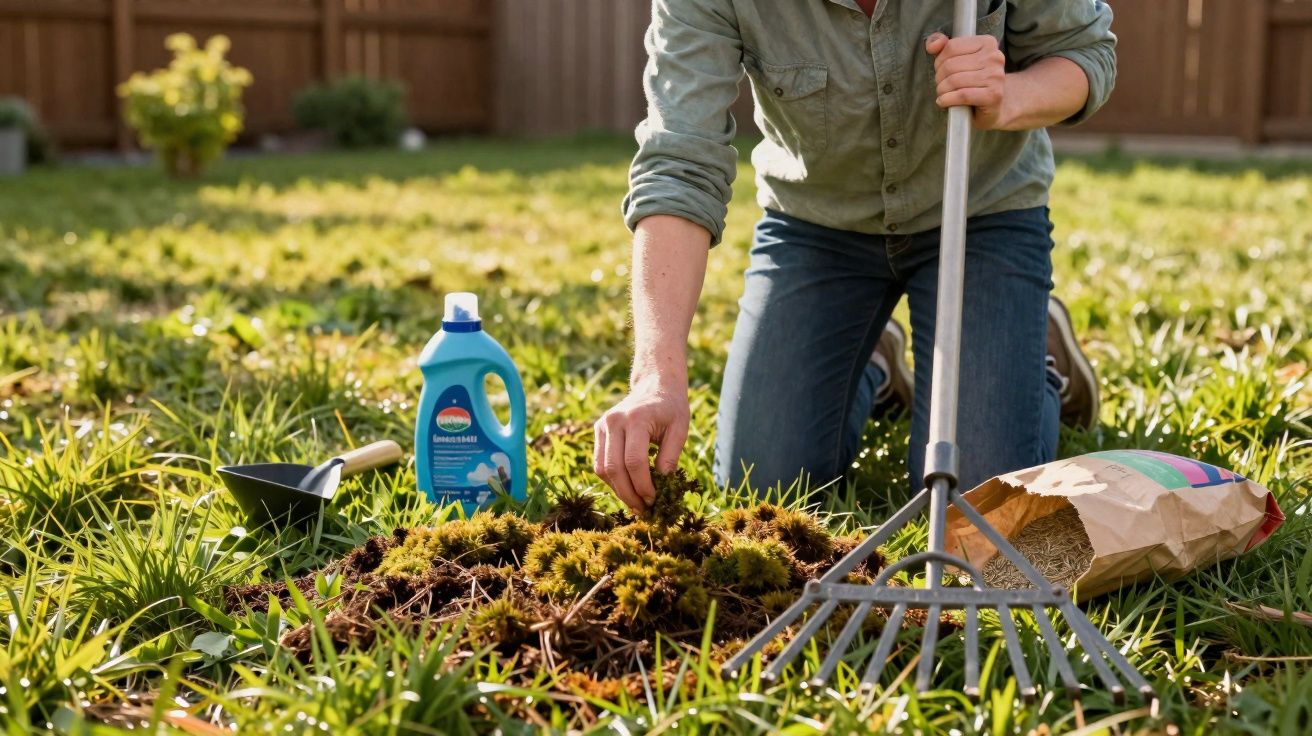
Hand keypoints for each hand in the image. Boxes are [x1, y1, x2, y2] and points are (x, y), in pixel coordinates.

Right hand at [592, 373, 689, 513]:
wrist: (655, 386)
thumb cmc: (671, 409)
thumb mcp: (680, 429)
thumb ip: (671, 456)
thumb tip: (662, 484)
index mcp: (637, 418)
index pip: (634, 461)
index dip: (643, 485)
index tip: (654, 500)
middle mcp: (614, 421)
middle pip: (614, 467)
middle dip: (629, 493)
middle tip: (644, 509)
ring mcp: (603, 425)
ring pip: (602, 468)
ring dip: (618, 490)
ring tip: (636, 502)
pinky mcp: (598, 430)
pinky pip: (599, 463)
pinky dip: (612, 480)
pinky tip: (627, 488)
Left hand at [925, 32, 1010, 129]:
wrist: (994, 107)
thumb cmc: (972, 82)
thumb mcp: (958, 60)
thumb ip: (942, 48)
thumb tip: (932, 46)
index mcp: (987, 43)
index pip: (951, 47)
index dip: (939, 61)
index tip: (941, 71)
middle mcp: (995, 57)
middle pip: (951, 65)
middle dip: (939, 78)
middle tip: (941, 86)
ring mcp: (996, 76)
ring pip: (954, 81)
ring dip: (942, 90)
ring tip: (943, 94)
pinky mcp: (994, 95)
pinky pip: (962, 95)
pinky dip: (947, 100)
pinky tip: (944, 102)